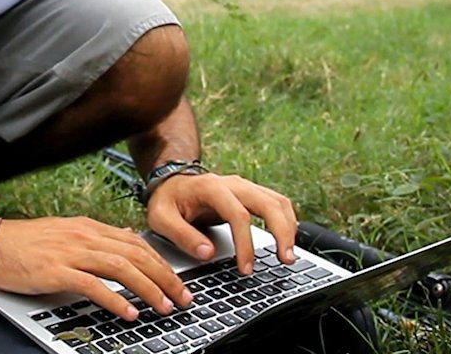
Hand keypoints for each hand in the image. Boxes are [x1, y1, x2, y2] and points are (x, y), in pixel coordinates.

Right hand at [0, 216, 193, 320]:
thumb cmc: (24, 243)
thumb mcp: (66, 233)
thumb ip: (96, 239)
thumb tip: (126, 241)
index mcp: (88, 227)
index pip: (136, 243)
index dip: (161, 262)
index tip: (177, 281)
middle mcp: (84, 236)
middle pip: (136, 255)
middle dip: (165, 278)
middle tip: (182, 298)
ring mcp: (70, 252)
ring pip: (121, 268)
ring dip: (147, 289)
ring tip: (162, 307)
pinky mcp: (55, 270)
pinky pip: (92, 285)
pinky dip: (114, 299)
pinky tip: (127, 312)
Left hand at [144, 173, 297, 275]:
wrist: (171, 183)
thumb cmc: (167, 201)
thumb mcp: (161, 218)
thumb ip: (182, 235)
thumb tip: (207, 253)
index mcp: (211, 188)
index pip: (238, 215)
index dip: (246, 243)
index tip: (246, 268)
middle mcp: (233, 184)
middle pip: (269, 203)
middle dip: (282, 232)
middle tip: (285, 260)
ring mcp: (245, 187)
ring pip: (278, 201)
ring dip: (289, 227)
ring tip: (289, 256)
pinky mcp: (251, 194)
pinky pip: (277, 204)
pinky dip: (287, 221)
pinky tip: (288, 241)